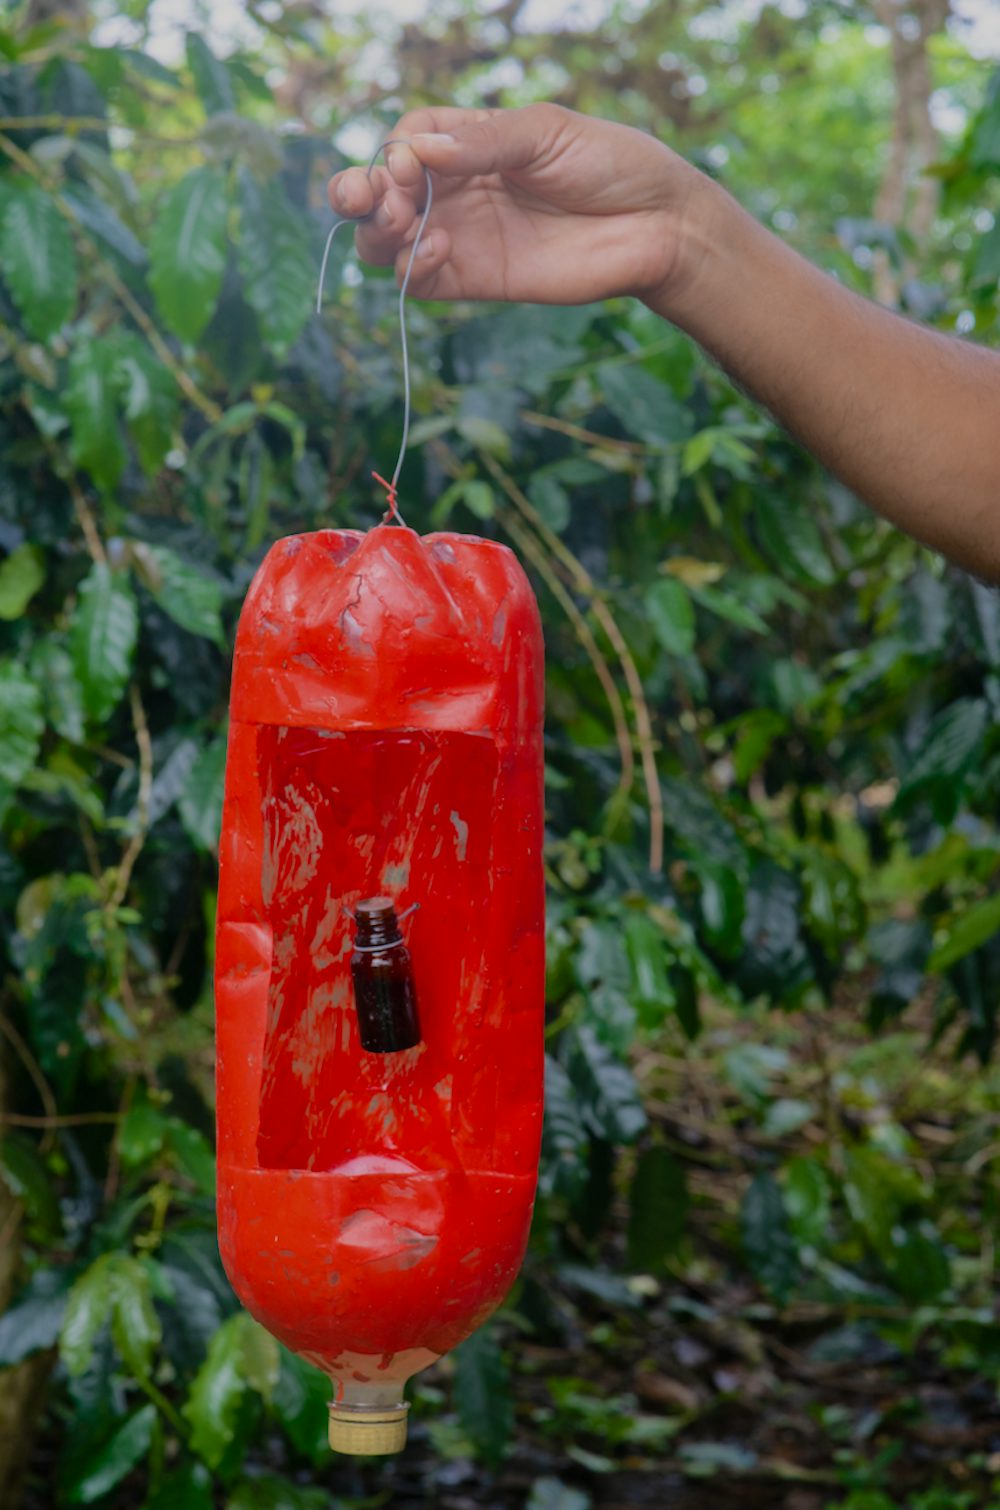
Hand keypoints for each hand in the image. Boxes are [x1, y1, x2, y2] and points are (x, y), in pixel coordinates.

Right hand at [326, 104, 711, 308]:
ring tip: (399, 225)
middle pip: (381, 193)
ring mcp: (462, 235)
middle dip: (359, 195)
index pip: (404, 142)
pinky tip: (436, 250)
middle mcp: (457, 188)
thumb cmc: (609, 164)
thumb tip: (415, 152)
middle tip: (370, 201)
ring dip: (376, 235)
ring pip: (389, 241)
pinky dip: (413, 268)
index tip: (410, 163)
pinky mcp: (476, 280)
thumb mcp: (545, 133)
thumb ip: (482, 142)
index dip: (395, 153)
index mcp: (469, 141)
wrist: (656, 225)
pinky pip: (422, 280)